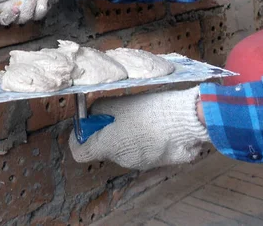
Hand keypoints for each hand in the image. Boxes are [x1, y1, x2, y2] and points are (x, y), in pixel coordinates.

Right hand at [69, 87, 209, 169]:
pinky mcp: (154, 128)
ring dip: (130, 154)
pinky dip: (147, 153)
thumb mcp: (109, 143)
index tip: (98, 150)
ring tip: (143, 152)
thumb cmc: (144, 130)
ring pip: (124, 144)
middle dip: (112, 150)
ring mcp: (137, 119)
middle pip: (104, 138)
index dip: (88, 142)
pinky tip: (156, 152)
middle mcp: (117, 110)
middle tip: (121, 152)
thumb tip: (75, 151)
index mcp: (102, 107)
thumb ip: (87, 149)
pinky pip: (142, 146)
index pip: (84, 127)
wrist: (186, 124)